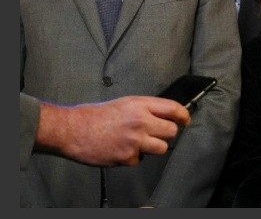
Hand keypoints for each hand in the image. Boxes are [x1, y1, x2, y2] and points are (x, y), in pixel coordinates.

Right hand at [36, 96, 190, 166]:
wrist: (72, 130)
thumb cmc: (96, 116)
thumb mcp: (125, 103)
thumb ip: (146, 108)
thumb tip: (166, 114)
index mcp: (140, 105)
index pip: (173, 109)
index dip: (184, 115)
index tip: (185, 120)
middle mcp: (141, 122)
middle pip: (171, 131)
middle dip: (166, 133)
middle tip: (156, 133)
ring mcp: (134, 141)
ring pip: (161, 148)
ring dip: (153, 147)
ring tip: (138, 142)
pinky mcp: (127, 157)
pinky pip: (140, 159)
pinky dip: (133, 157)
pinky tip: (120, 149)